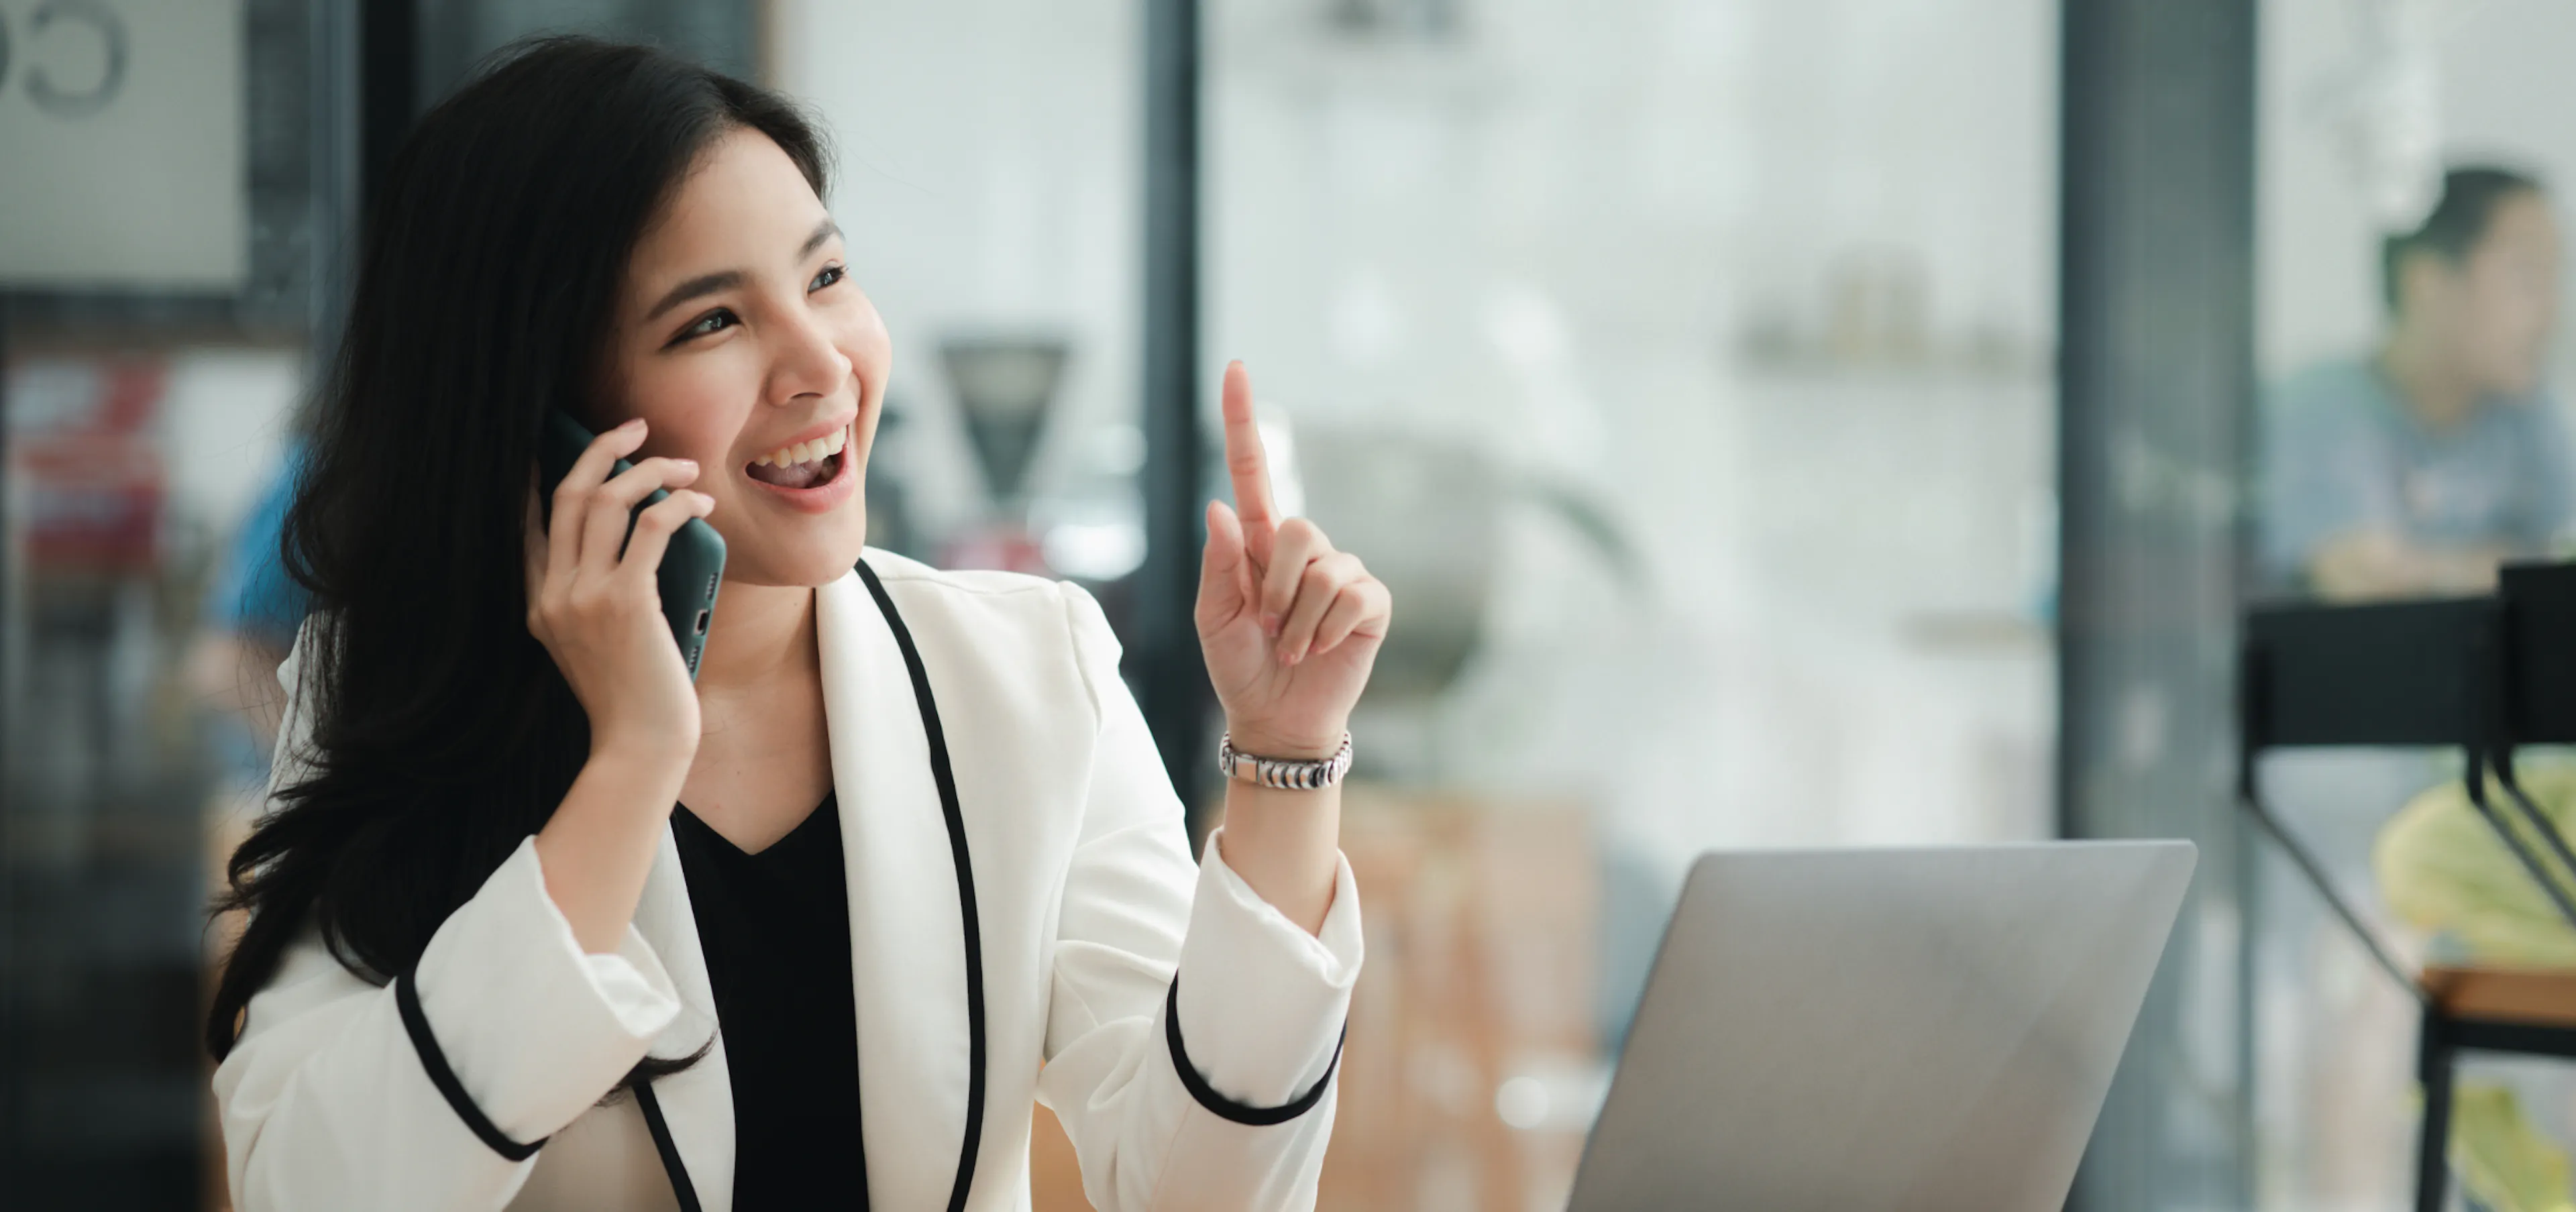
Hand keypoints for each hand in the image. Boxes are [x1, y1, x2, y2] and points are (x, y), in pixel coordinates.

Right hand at [522, 417, 715, 760]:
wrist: (640, 747)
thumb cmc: (635, 698)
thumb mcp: (602, 643)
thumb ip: (603, 595)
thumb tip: (644, 536)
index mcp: (540, 605)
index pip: (528, 524)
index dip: (544, 478)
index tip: (560, 446)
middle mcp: (553, 595)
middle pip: (567, 496)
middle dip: (599, 450)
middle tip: (633, 426)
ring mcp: (584, 597)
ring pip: (605, 501)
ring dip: (648, 470)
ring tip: (684, 464)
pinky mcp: (626, 602)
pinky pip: (650, 527)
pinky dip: (678, 503)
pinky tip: (701, 502)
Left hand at [1196, 362, 1392, 759]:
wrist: (1276, 717)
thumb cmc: (1239, 666)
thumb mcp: (1213, 619)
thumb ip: (1218, 565)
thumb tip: (1217, 506)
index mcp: (1258, 544)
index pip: (1254, 470)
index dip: (1243, 420)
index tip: (1234, 367)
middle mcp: (1304, 549)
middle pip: (1296, 527)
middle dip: (1275, 586)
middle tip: (1269, 626)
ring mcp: (1342, 572)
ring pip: (1322, 569)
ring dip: (1297, 620)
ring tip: (1292, 646)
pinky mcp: (1371, 602)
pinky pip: (1349, 597)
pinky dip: (1324, 632)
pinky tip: (1319, 650)